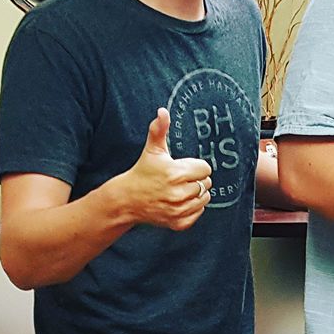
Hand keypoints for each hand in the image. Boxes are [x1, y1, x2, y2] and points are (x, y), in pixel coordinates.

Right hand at [123, 108, 212, 229]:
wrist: (127, 200)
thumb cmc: (142, 172)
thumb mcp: (152, 150)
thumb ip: (159, 129)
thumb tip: (163, 111)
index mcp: (175, 173)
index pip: (205, 169)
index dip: (195, 167)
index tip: (182, 168)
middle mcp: (178, 193)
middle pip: (206, 184)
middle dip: (195, 180)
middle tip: (179, 180)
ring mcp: (178, 210)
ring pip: (205, 199)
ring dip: (196, 194)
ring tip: (178, 190)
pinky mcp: (178, 223)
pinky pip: (199, 213)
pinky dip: (192, 209)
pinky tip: (178, 202)